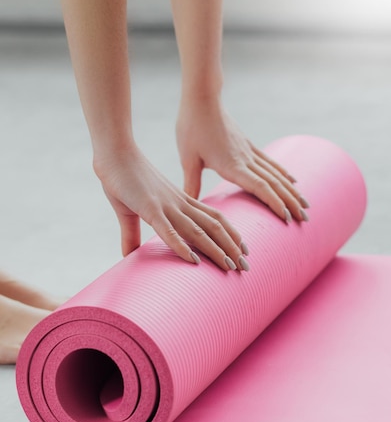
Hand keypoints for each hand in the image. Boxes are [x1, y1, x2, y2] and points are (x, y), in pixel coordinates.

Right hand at [93, 144, 248, 271]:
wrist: (114, 153)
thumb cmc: (123, 178)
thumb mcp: (131, 210)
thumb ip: (132, 234)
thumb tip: (128, 254)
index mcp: (179, 202)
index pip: (213, 219)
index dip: (230, 234)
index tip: (242, 251)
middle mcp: (178, 204)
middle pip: (212, 227)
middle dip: (230, 248)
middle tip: (246, 268)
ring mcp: (165, 206)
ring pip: (197, 230)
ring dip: (215, 249)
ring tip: (230, 266)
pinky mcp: (148, 208)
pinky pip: (168, 230)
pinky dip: (181, 245)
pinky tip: (192, 260)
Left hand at [176, 98, 309, 221]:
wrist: (202, 98)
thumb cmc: (192, 127)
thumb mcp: (188, 158)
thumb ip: (191, 183)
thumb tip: (189, 206)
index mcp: (232, 165)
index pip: (260, 187)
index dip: (275, 203)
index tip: (288, 218)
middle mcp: (246, 159)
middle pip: (274, 184)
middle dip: (290, 202)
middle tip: (304, 219)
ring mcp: (249, 151)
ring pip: (276, 174)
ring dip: (292, 191)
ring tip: (305, 205)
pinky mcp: (248, 145)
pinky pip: (270, 163)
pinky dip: (284, 174)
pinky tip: (293, 181)